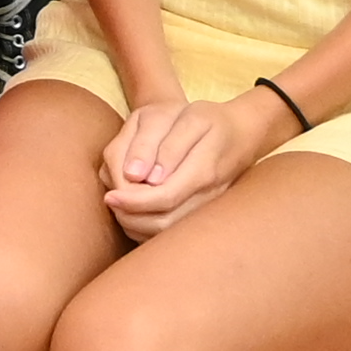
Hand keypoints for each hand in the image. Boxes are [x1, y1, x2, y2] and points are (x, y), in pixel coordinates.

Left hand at [100, 88, 292, 234]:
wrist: (241, 132)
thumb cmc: (205, 120)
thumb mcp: (183, 117)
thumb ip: (159, 144)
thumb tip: (137, 175)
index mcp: (204, 168)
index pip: (164, 198)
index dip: (132, 201)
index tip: (109, 196)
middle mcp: (209, 195)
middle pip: (163, 223)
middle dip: (130, 217)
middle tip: (111, 200)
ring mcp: (208, 208)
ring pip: (167, 232)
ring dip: (136, 224)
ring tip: (119, 204)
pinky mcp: (203, 214)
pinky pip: (172, 231)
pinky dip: (147, 227)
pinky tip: (133, 209)